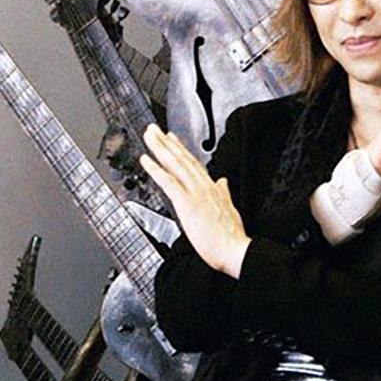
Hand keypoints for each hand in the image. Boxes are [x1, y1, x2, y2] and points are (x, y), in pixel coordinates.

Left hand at [139, 124, 250, 278]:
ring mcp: (194, 193)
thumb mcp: (230, 209)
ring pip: (174, 164)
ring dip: (159, 148)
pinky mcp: (186, 203)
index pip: (193, 164)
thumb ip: (224, 193)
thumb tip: (223, 182)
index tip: (171, 138)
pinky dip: (155, 169)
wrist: (235, 251)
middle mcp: (202, 186)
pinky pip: (168, 181)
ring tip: (148, 136)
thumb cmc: (231, 237)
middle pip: (181, 159)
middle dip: (166, 142)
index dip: (180, 150)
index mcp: (211, 188)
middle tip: (153, 129)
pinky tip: (145, 160)